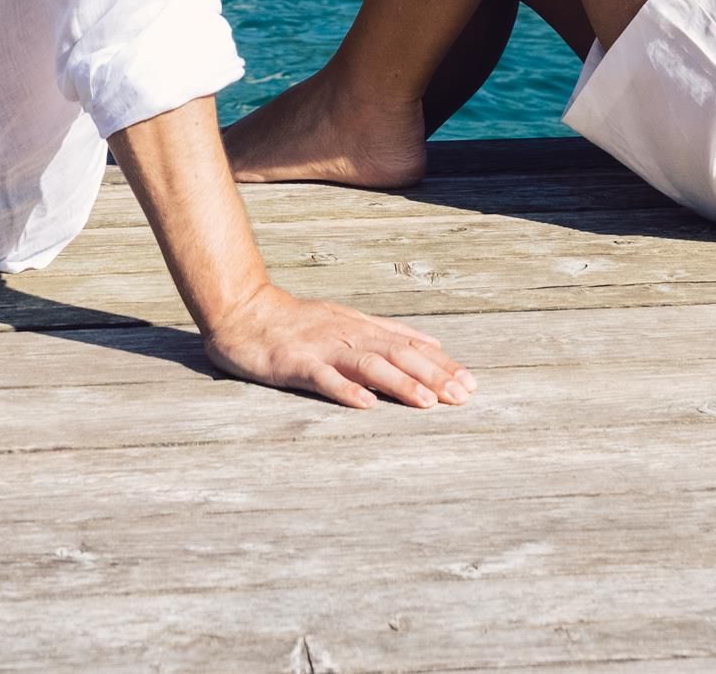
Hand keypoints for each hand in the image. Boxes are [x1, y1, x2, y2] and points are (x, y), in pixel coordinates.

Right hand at [201, 283, 474, 410]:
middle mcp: (347, 335)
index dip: (441, 365)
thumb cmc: (298, 321)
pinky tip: (365, 404)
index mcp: (362, 329)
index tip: (471, 384)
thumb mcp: (348, 320)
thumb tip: (433, 343)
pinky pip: (322, 377)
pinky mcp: (294, 362)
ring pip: (367, 364)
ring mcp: (321, 348)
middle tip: (463, 396)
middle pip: (396, 354)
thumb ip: (388, 332)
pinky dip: (345, 389)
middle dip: (432, 376)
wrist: (243, 311)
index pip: (409, 347)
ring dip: (399, 383)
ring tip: (426, 402)